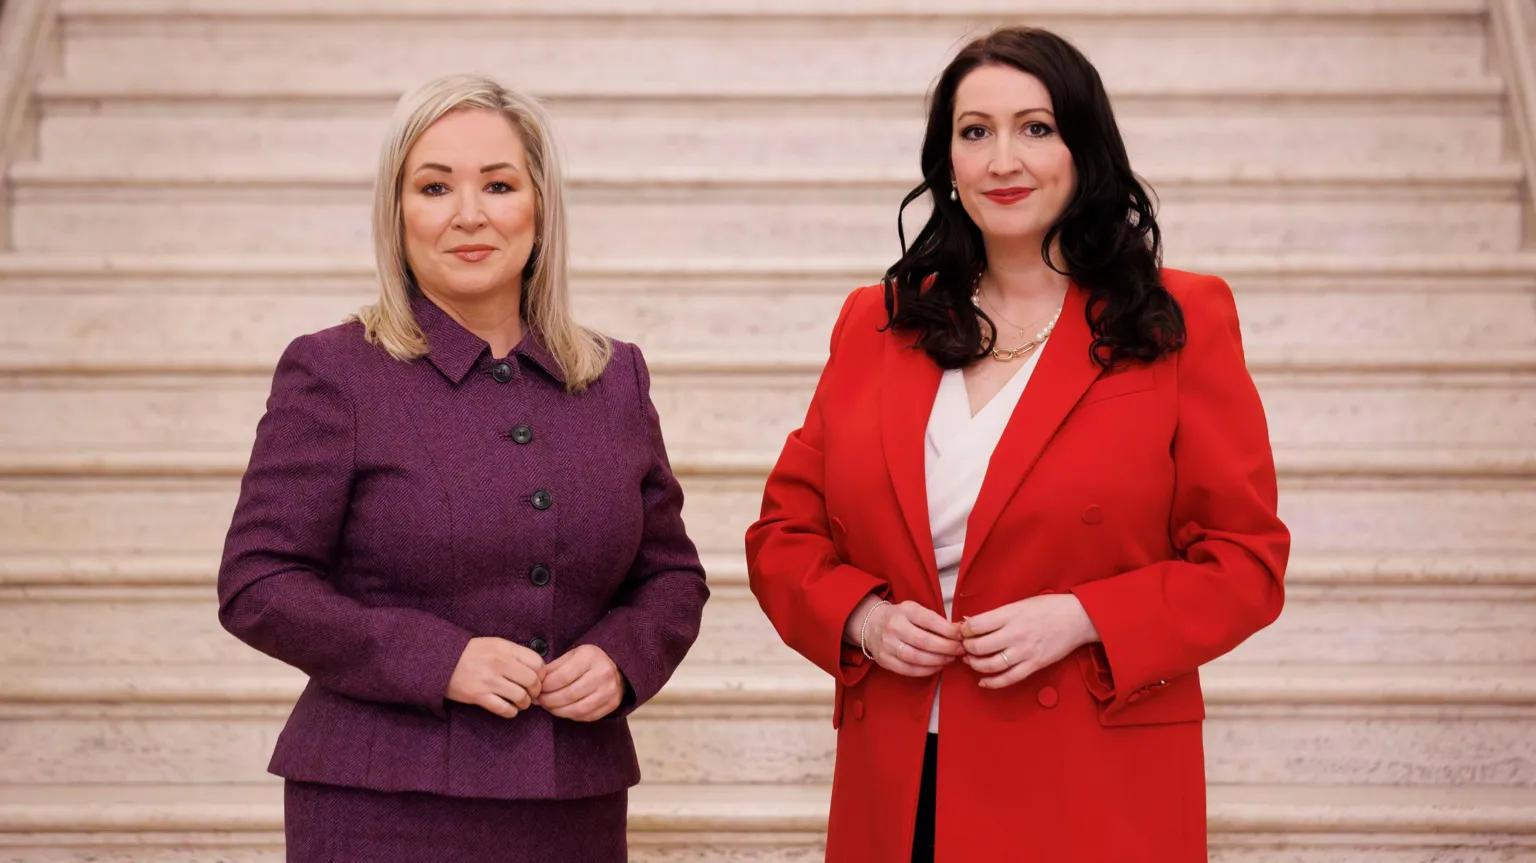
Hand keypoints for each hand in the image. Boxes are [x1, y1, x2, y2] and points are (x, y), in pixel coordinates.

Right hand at [446, 637, 545, 717]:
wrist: (441, 661)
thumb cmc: (471, 653)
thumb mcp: (494, 645)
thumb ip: (515, 654)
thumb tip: (537, 669)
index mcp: (505, 648)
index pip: (537, 662)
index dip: (542, 674)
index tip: (538, 679)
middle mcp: (499, 663)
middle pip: (532, 681)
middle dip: (536, 691)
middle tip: (531, 694)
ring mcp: (489, 680)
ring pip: (521, 697)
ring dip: (524, 703)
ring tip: (520, 702)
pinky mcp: (478, 696)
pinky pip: (504, 709)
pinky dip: (511, 712)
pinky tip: (509, 708)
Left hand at [536, 644, 625, 721]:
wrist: (618, 665)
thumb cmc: (589, 660)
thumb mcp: (572, 655)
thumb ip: (554, 667)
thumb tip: (536, 683)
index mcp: (590, 656)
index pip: (562, 677)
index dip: (546, 687)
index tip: (537, 689)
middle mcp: (603, 673)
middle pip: (568, 694)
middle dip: (549, 700)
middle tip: (539, 701)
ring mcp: (609, 690)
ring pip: (577, 709)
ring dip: (558, 711)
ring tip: (549, 707)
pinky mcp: (612, 704)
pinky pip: (587, 716)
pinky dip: (571, 716)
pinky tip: (564, 710)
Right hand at [855, 598, 964, 677]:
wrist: (871, 625)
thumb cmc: (900, 617)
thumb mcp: (915, 610)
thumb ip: (935, 620)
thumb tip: (960, 630)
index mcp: (904, 611)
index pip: (929, 620)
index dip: (948, 630)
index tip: (961, 635)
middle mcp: (894, 627)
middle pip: (924, 641)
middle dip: (946, 647)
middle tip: (960, 650)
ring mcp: (887, 645)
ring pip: (916, 658)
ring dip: (938, 661)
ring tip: (950, 659)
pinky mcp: (884, 660)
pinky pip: (908, 670)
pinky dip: (926, 670)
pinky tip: (937, 666)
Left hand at [961, 595, 1098, 688]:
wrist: (1078, 618)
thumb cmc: (1049, 607)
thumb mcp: (1020, 603)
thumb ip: (996, 614)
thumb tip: (970, 621)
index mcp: (1010, 615)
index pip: (976, 625)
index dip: (964, 630)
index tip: (962, 632)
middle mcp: (1015, 634)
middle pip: (979, 647)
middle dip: (966, 648)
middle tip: (964, 647)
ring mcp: (1024, 652)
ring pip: (991, 665)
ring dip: (975, 665)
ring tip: (971, 661)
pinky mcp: (1034, 665)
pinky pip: (1008, 678)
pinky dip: (992, 683)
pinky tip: (983, 682)